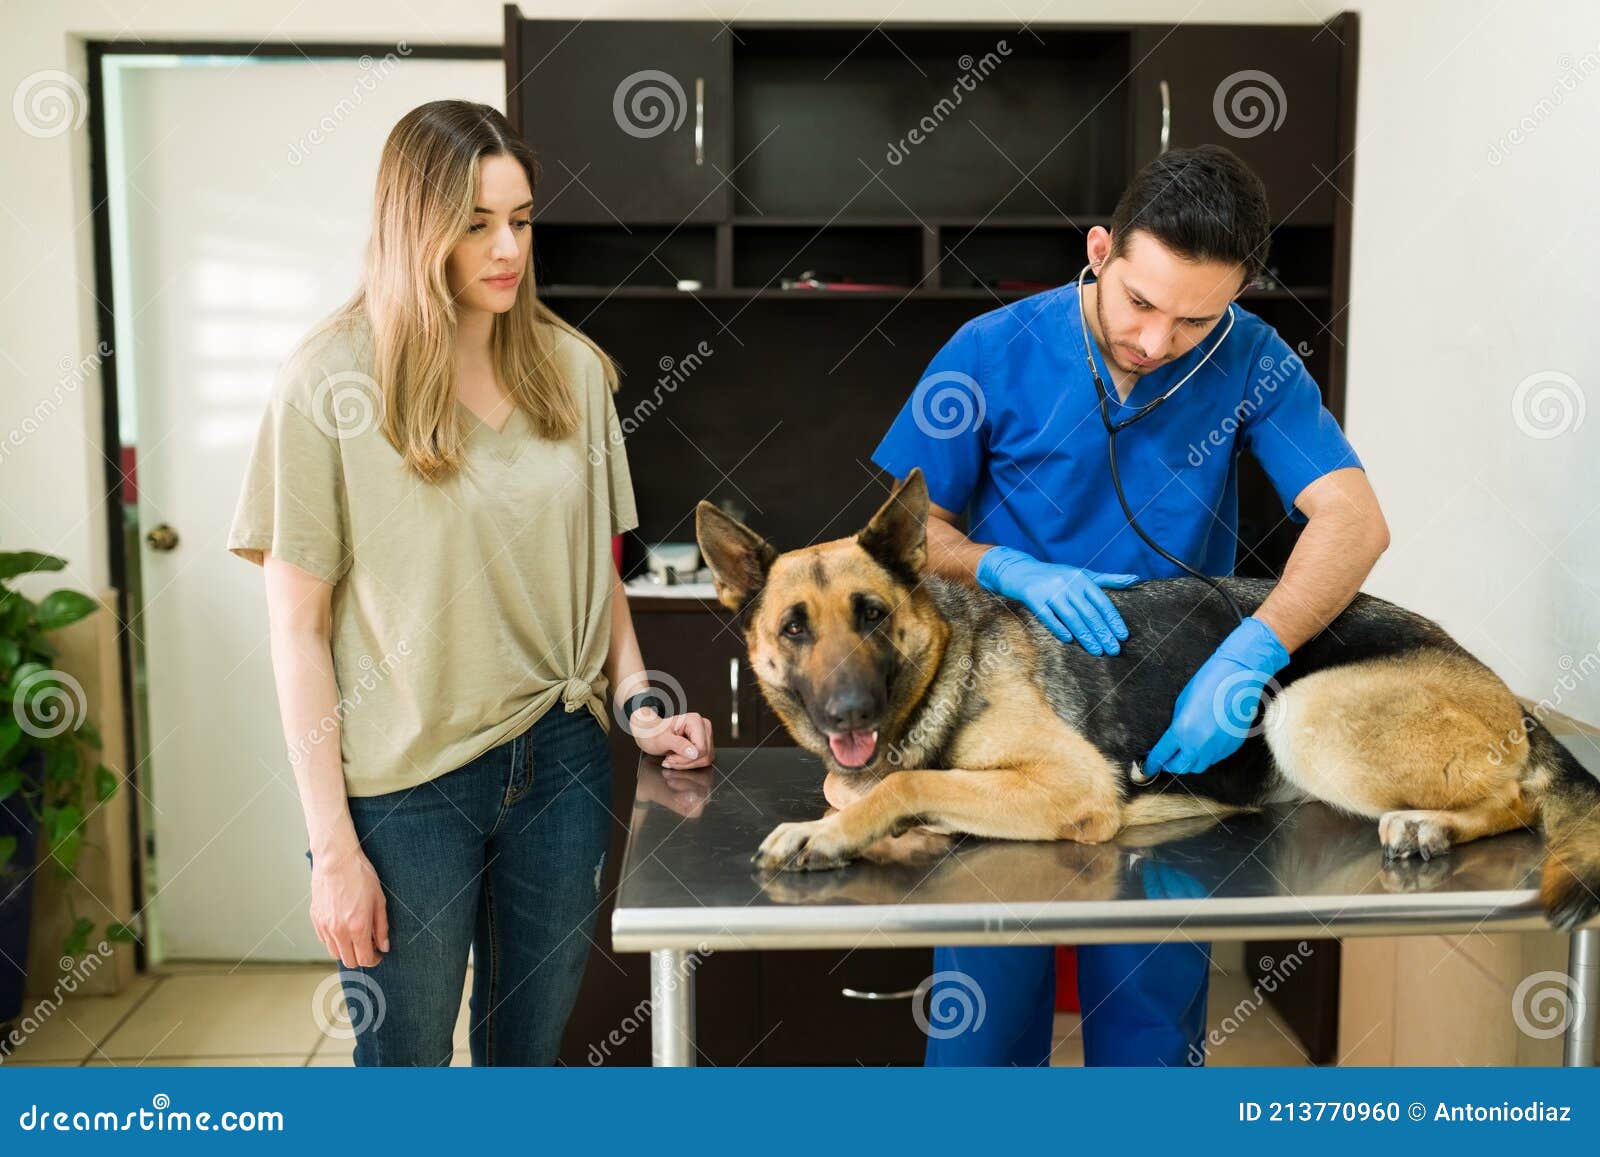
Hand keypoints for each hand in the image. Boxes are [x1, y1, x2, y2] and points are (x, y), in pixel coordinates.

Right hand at [309, 841, 388, 967]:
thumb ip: (381, 927)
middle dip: (361, 958)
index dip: (374, 960)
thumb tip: (384, 946)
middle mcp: (339, 931)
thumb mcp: (379, 901)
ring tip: (355, 936)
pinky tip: (343, 927)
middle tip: (369, 946)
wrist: (336, 860)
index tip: (378, 954)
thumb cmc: (360, 876)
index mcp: (357, 927)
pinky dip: (335, 940)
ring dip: (346, 950)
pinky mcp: (315, 920)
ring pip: (335, 953)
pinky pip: (325, 940)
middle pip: (349, 961)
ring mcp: (325, 926)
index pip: (365, 959)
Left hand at [631, 708, 714, 769]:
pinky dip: (689, 764)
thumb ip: (678, 745)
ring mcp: (705, 736)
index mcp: (694, 721)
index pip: (701, 748)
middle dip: (686, 762)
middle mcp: (703, 726)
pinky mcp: (705, 744)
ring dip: (687, 764)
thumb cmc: (654, 733)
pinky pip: (703, 760)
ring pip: (705, 759)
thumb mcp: (662, 740)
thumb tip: (694, 753)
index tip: (671, 757)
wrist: (650, 733)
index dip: (686, 758)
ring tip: (673, 758)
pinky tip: (678, 759)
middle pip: (704, 754)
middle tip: (670, 759)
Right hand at [976, 545, 1137, 654]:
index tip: (1123, 636)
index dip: (1113, 620)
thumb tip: (1134, 579)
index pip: (1101, 602)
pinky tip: (1070, 641)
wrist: (1020, 570)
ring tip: (1097, 651)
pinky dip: (1059, 629)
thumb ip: (1107, 579)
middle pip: (1088, 613)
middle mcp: (1067, 583)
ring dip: (1086, 637)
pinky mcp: (1033, 597)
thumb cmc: (1056, 575)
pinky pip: (1048, 617)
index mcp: (1081, 578)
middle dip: (1102, 633)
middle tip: (1114, 650)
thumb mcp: (1081, 574)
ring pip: (1071, 618)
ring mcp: (1050, 590)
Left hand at [1145, 616, 1289, 776]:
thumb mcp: (1182, 703)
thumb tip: (1172, 740)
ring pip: (1199, 766)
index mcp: (1182, 731)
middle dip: (1170, 765)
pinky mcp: (1231, 747)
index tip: (1149, 766)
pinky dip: (1207, 755)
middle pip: (1181, 767)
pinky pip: (1215, 758)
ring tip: (1184, 754)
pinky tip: (1204, 745)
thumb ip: (1176, 725)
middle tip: (1165, 761)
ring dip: (1190, 762)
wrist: (1238, 677)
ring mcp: (1217, 748)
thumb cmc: (1208, 683)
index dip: (1153, 762)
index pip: (1162, 755)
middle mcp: (1200, 744)